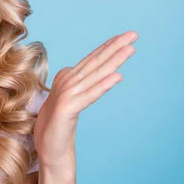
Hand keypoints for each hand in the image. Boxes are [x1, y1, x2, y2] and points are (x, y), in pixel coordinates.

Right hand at [33, 30, 137, 167]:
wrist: (50, 149)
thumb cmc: (59, 126)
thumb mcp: (70, 101)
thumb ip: (79, 86)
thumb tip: (92, 71)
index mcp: (68, 79)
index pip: (92, 59)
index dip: (109, 46)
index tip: (125, 35)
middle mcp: (67, 83)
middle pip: (95, 62)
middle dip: (115, 47)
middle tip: (134, 34)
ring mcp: (67, 95)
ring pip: (95, 75)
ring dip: (113, 60)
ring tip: (130, 49)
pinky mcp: (67, 108)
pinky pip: (90, 95)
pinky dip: (103, 85)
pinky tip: (117, 77)